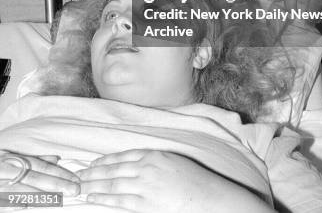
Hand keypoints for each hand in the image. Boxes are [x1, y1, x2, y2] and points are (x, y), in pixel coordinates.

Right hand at [0, 153, 79, 195]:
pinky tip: (26, 206)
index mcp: (12, 159)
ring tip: (57, 199)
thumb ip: (33, 159)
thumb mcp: (11, 157)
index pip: (39, 166)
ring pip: (20, 189)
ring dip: (40, 195)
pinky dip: (13, 203)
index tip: (75, 179)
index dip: (57, 172)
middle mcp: (5, 169)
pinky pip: (3, 201)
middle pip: (33, 176)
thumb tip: (56, 158)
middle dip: (55, 184)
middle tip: (73, 190)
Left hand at [78, 149, 270, 212]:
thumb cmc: (193, 180)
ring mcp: (145, 186)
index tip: (91, 164)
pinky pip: (119, 201)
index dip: (103, 161)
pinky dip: (103, 199)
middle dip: (92, 173)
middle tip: (76, 176)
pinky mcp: (146, 203)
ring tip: (79, 187)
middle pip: (112, 170)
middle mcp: (146, 167)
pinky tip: (92, 199)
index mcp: (153, 154)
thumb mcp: (172, 161)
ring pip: (112, 184)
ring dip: (93, 185)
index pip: (121, 157)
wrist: (208, 197)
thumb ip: (152, 161)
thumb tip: (132, 165)